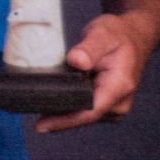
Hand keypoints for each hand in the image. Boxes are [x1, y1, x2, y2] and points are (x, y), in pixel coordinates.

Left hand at [36, 11, 154, 132]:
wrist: (132, 36)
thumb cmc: (117, 34)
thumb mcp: (103, 33)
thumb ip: (89, 47)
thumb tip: (76, 61)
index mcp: (120, 86)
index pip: (91, 111)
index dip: (65, 121)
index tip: (42, 126)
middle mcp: (120, 102)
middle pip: (84, 117)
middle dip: (58, 117)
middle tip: (27, 109)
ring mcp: (114, 106)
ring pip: (82, 115)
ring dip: (62, 112)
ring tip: (35, 104)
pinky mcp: (106, 105)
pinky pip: (84, 110)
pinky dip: (68, 107)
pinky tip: (51, 101)